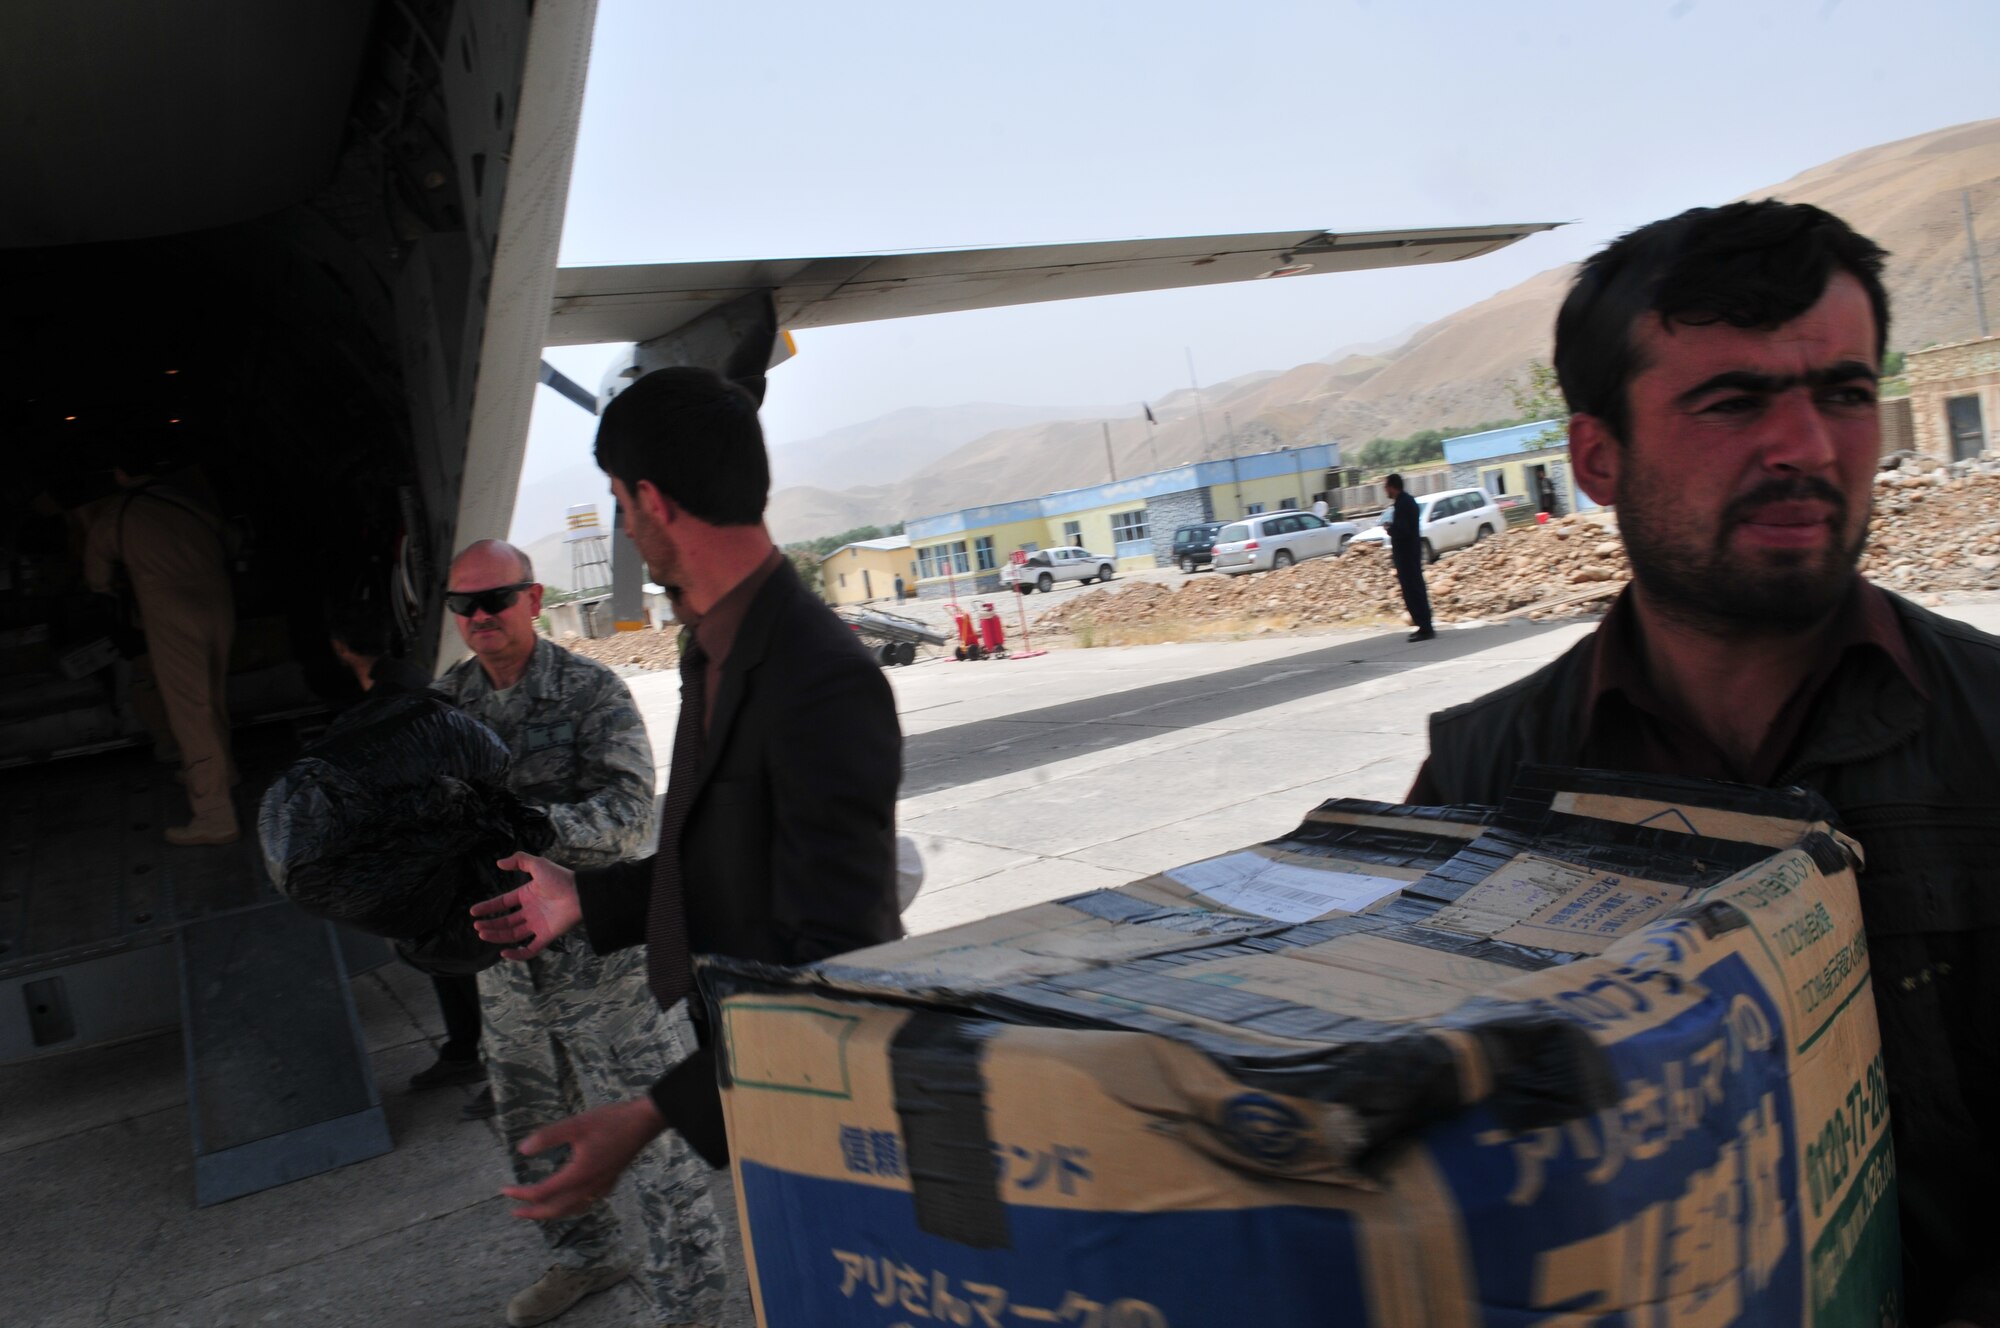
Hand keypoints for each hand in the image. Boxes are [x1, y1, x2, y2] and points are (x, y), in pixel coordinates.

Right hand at [470, 853, 581, 958]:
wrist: (581, 894)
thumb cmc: (561, 878)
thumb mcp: (538, 865)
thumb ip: (519, 860)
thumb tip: (499, 862)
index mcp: (527, 895)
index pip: (503, 903)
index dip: (488, 907)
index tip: (473, 911)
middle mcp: (531, 911)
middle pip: (506, 921)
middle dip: (490, 924)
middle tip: (477, 926)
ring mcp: (538, 925)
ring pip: (513, 934)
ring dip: (497, 935)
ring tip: (482, 934)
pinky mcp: (546, 936)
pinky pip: (530, 949)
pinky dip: (517, 954)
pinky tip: (503, 952)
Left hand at [502, 1097, 665, 1219]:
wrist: (644, 1123)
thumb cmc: (611, 1121)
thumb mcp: (576, 1124)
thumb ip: (548, 1137)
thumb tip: (522, 1150)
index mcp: (578, 1175)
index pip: (542, 1193)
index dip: (521, 1194)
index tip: (505, 1190)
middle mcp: (589, 1187)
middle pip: (555, 1210)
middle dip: (533, 1213)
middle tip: (515, 1212)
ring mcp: (601, 1188)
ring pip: (571, 1210)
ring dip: (551, 1214)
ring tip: (537, 1211)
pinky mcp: (609, 1183)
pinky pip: (584, 1205)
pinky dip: (569, 1208)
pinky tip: (568, 1201)